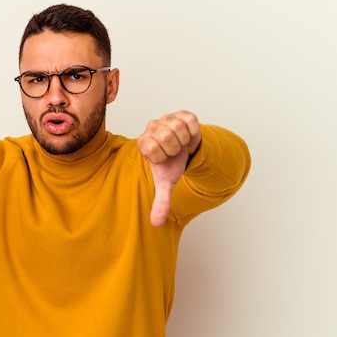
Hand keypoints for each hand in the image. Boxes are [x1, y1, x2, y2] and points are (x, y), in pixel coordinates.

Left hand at [137, 111, 201, 225]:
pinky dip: (193, 132)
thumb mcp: (166, 182)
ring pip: (177, 127)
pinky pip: (190, 121)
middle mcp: (151, 127)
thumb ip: (161, 201)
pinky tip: (188, 137)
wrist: (185, 152)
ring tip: (181, 145)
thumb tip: (156, 223)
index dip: (163, 157)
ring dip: (184, 141)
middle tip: (175, 152)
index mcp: (143, 143)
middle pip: (165, 136)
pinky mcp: (182, 114)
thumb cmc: (171, 165)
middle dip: (175, 149)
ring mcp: (166, 118)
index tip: (165, 159)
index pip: (152, 148)